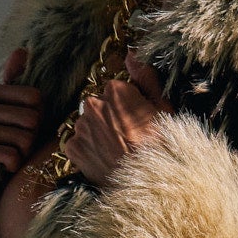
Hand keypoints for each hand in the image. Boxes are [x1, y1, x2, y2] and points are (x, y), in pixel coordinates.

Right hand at [0, 47, 42, 180]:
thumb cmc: (3, 145)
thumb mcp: (12, 111)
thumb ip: (15, 81)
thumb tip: (21, 50)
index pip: (35, 99)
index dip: (38, 119)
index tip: (21, 129)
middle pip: (31, 119)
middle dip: (31, 140)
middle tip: (15, 148)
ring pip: (23, 140)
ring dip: (22, 155)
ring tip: (7, 158)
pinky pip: (11, 155)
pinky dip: (12, 166)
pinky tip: (0, 168)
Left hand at [65, 57, 164, 184]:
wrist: (151, 184)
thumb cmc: (162, 145)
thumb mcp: (163, 107)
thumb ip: (145, 76)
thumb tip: (132, 53)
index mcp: (115, 91)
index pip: (115, 89)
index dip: (128, 105)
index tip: (138, 120)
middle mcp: (93, 105)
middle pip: (98, 106)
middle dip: (109, 117)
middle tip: (126, 137)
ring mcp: (82, 128)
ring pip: (87, 124)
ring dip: (97, 133)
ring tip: (115, 150)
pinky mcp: (74, 149)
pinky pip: (77, 144)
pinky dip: (88, 150)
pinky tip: (104, 159)